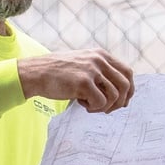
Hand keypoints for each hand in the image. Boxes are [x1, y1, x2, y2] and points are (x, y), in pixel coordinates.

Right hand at [17, 49, 134, 112]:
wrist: (36, 73)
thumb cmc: (58, 73)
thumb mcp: (83, 64)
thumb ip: (100, 72)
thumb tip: (121, 94)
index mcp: (101, 55)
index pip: (127, 73)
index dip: (129, 90)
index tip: (122, 101)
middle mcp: (99, 60)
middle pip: (125, 85)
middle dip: (120, 102)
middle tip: (107, 109)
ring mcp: (91, 70)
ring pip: (114, 96)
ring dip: (104, 106)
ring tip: (89, 106)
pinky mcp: (83, 82)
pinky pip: (101, 102)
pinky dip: (94, 108)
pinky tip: (81, 104)